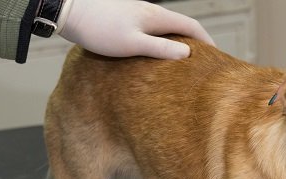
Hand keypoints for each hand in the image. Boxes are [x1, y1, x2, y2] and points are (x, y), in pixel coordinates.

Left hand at [58, 0, 214, 58]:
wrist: (70, 11)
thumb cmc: (99, 29)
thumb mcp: (132, 44)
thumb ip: (159, 49)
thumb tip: (186, 54)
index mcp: (156, 16)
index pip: (191, 26)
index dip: (206, 40)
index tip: (216, 55)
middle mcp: (149, 10)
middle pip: (179, 25)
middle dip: (193, 41)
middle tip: (201, 60)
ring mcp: (136, 12)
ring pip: (164, 27)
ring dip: (176, 40)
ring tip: (179, 60)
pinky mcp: (124, 17)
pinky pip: (150, 29)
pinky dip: (160, 39)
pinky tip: (152, 53)